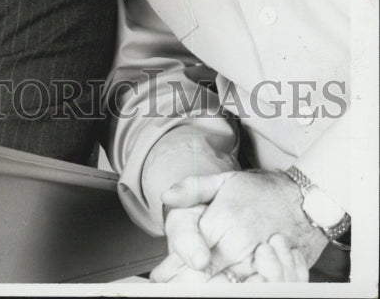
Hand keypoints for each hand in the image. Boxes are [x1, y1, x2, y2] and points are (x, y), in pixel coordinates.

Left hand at [151, 169, 327, 279]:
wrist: (306, 197)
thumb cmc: (263, 190)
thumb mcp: (225, 180)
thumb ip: (192, 188)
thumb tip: (167, 197)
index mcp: (223, 222)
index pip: (190, 255)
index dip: (173, 270)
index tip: (160, 277)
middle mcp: (240, 245)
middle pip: (206, 278)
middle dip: (188, 283)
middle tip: (171, 287)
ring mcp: (260, 263)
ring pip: (230, 287)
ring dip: (213, 288)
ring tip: (199, 287)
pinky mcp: (277, 273)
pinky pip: (256, 289)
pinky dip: (242, 289)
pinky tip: (232, 286)